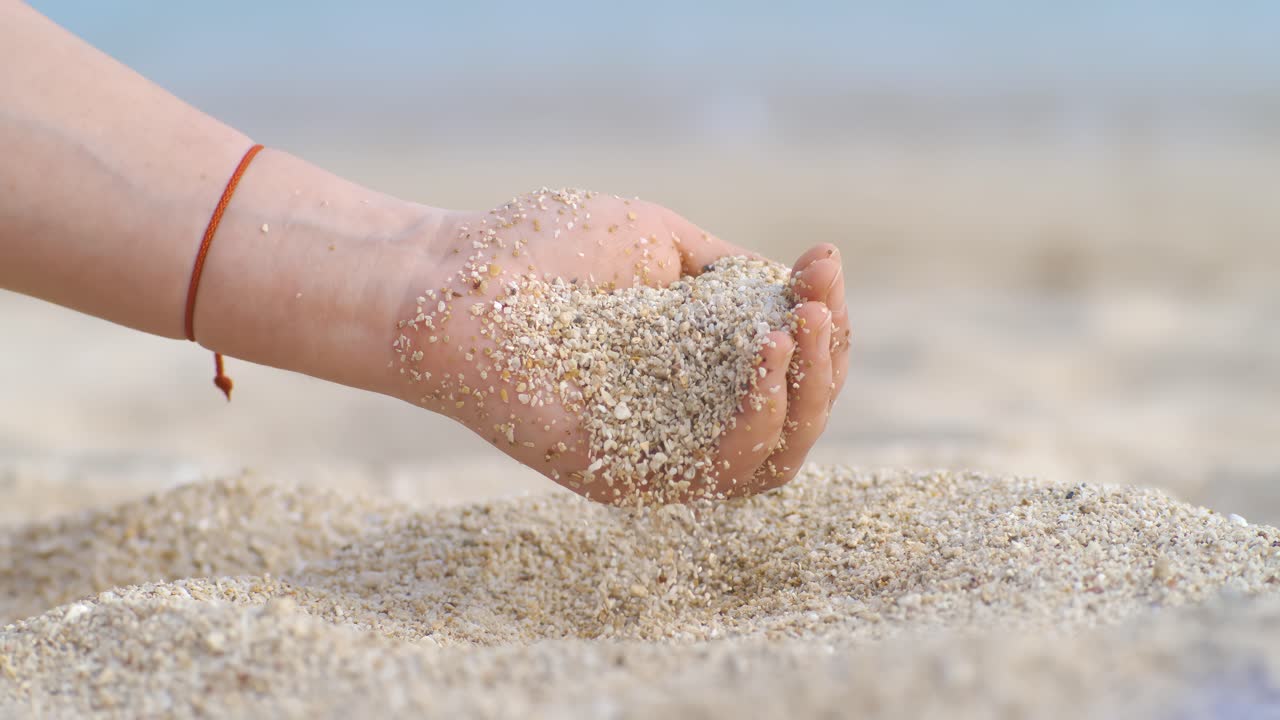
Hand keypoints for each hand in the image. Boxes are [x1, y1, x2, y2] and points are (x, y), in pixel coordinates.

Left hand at [386, 190, 848, 502]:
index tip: (822, 257)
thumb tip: (796, 288)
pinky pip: (719, 469)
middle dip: (828, 358)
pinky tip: (764, 351)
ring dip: (808, 392)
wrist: (449, 279)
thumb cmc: (542, 249)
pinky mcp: (625, 477)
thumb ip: (727, 274)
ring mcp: (658, 453)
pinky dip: (757, 414)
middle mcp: (686, 416)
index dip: (823, 319)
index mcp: (697, 365)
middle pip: (798, 418)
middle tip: (821, 300)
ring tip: (803, 325)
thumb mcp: (659, 240)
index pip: (791, 366)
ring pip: (775, 456)